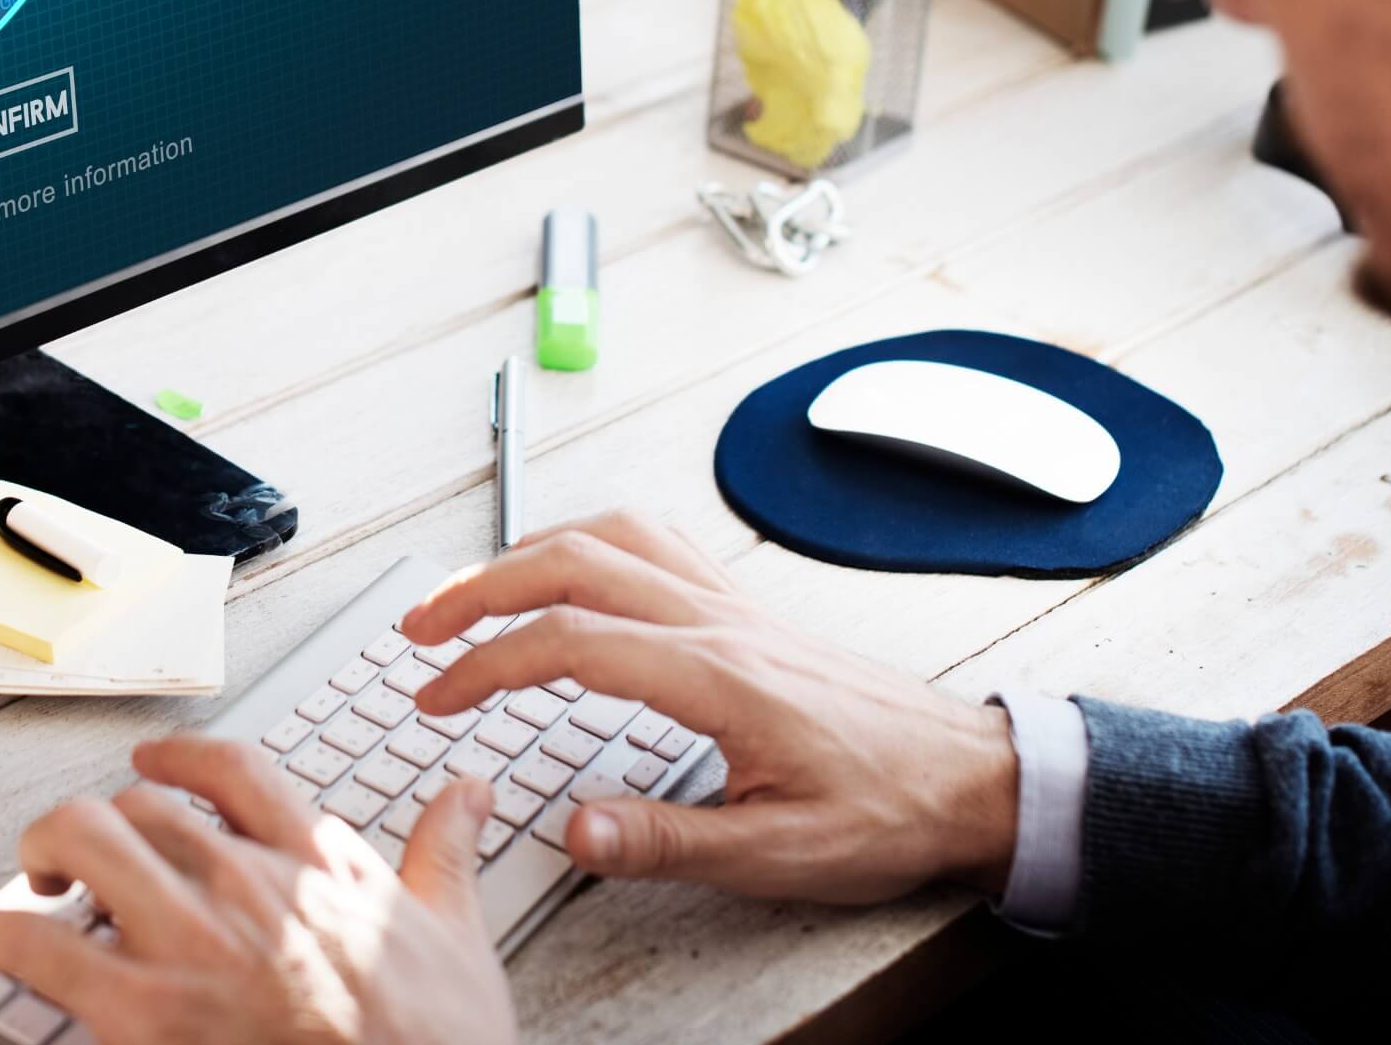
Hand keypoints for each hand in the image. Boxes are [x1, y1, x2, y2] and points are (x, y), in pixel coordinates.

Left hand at [0, 734, 516, 1044]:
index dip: (177, 757)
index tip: (153, 764)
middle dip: (102, 821)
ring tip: (31, 876)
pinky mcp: (142, 1010)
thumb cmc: (435, 1044)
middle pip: (140, 804)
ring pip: (85, 840)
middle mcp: (244, 882)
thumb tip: (467, 793)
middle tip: (84, 852)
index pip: (230, 769)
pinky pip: (36, 946)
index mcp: (317, 859)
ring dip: (45, 850)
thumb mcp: (458, 938)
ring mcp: (189, 942)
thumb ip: (446, 853)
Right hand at [398, 511, 1017, 904]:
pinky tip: (570, 565)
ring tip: (472, 591)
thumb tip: (573, 828)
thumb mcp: (779, 853)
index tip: (438, 695)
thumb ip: (667, 840)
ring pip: (609, 536)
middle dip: (480, 587)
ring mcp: (731, 604)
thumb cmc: (887, 811)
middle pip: (571, 563)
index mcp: (715, 676)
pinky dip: (588, 539)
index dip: (486, 665)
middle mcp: (716, 622)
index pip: (569, 642)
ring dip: (527, 552)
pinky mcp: (745, 607)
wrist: (969, 777)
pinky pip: (652, 540)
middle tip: (421, 627)